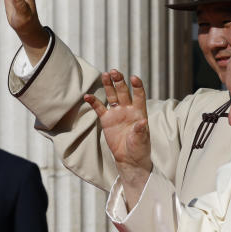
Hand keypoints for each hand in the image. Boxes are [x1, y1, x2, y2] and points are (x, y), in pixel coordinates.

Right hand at [85, 70, 152, 205]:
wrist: (129, 159)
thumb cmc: (139, 149)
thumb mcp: (141, 141)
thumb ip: (140, 131)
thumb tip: (143, 122)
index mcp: (139, 112)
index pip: (139, 96)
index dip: (137, 86)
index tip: (133, 78)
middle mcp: (128, 110)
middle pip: (123, 92)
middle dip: (119, 82)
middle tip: (114, 72)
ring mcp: (117, 113)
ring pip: (112, 96)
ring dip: (108, 85)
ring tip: (105, 75)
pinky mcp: (107, 120)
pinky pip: (99, 108)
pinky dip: (94, 102)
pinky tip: (87, 96)